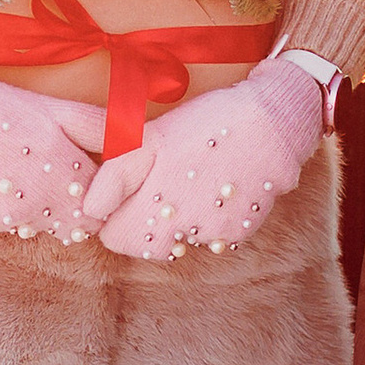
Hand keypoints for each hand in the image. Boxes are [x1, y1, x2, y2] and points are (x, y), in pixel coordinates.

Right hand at [0, 58, 105, 239]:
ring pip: (51, 227)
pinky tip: (8, 181)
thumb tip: (136, 141)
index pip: (104, 203)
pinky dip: (22, 210)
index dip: (103, 192)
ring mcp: (15, 214)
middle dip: (80, 208)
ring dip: (51, 211)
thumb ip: (98, 127)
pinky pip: (21, 225)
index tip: (93, 176)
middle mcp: (42, 198)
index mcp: (64, 167)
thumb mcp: (52, 107)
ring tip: (34, 176)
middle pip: (80, 223)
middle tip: (66, 180)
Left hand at [82, 63, 323, 260]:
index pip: (116, 238)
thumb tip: (90, 211)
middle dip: (146, 221)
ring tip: (191, 180)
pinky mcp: (239, 233)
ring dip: (178, 220)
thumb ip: (115, 175)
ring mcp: (214, 236)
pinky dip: (207, 219)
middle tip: (161, 181)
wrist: (274, 121)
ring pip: (180, 240)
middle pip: (148, 243)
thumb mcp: (151, 138)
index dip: (117, 214)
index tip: (130, 190)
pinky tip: (215, 187)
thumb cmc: (205, 123)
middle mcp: (184, 232)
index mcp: (156, 210)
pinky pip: (211, 236)